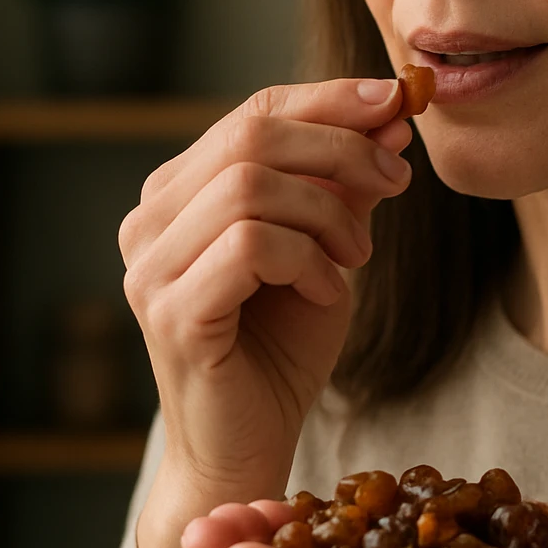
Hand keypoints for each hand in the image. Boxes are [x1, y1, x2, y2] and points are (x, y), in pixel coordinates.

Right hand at [117, 77, 413, 547]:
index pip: (252, 112)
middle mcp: (150, 221)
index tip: (397, 100)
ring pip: (251, 187)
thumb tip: (392, 112)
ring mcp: (150, 267)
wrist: (247, 448)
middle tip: (395, 182)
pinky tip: (329, 291)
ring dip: (327, 214)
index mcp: (179, 193)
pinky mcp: (171, 312)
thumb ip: (346, 184)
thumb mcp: (327, 249)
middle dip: (341, 149)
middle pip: (251, 137)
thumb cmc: (280, 349)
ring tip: (355, 258)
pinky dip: (308, 260)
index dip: (328, 99)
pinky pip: (252, 246)